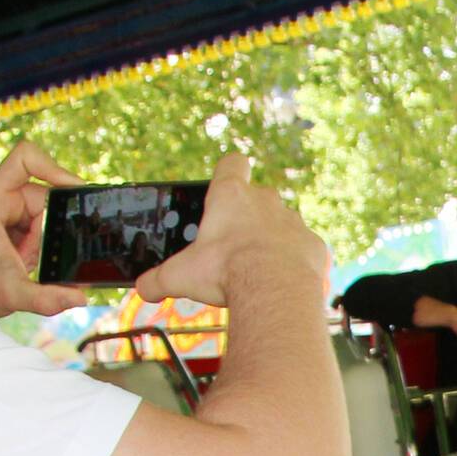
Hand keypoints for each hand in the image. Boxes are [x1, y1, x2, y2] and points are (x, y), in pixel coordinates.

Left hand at [0, 139, 87, 317]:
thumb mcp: (12, 295)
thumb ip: (46, 298)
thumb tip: (81, 298)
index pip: (26, 157)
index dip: (54, 167)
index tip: (75, 192)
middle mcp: (5, 196)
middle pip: (49, 185)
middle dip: (62, 213)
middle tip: (73, 236)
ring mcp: (16, 206)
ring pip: (53, 207)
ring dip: (54, 234)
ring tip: (34, 258)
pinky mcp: (24, 219)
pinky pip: (51, 220)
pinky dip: (53, 240)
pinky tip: (37, 260)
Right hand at [134, 153, 328, 309]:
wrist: (274, 291)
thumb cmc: (225, 273)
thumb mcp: (180, 277)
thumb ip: (158, 280)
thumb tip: (142, 288)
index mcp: (231, 197)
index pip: (232, 164)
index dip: (228, 172)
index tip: (224, 185)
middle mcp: (266, 201)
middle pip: (258, 197)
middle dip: (248, 218)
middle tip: (234, 246)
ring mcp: (293, 222)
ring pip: (283, 224)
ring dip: (273, 241)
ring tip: (260, 269)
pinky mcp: (313, 245)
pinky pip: (303, 249)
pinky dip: (295, 263)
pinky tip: (282, 282)